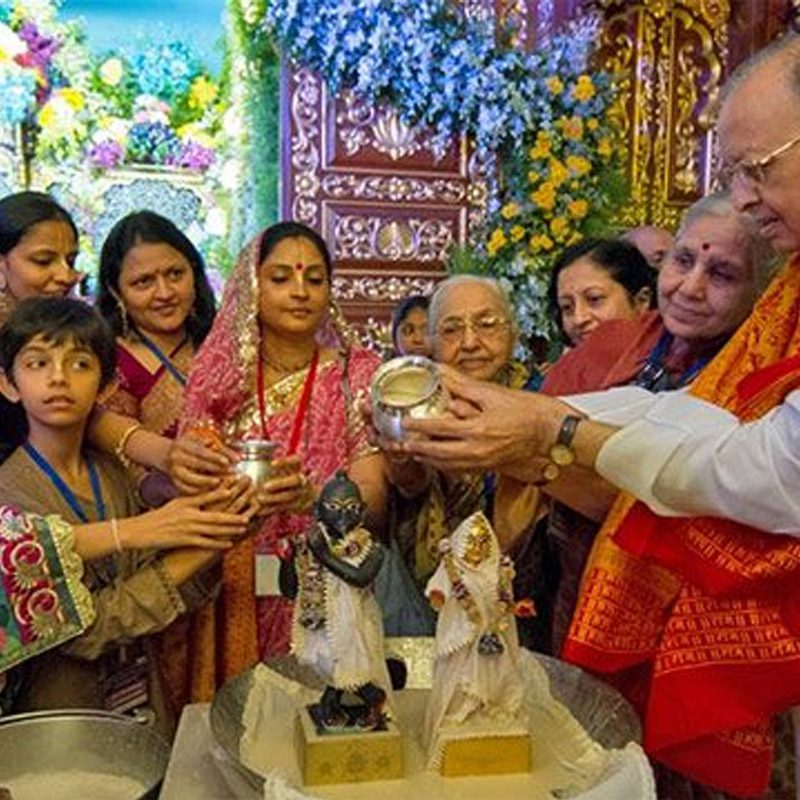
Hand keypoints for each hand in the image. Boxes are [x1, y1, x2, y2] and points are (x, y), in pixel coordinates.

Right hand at [124, 483, 253, 550]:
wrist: (140, 531)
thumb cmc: (160, 516)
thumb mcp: (177, 502)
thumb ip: (195, 498)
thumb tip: (214, 493)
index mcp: (187, 502)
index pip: (210, 495)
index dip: (226, 491)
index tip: (239, 485)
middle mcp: (189, 514)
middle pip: (217, 514)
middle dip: (235, 512)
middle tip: (250, 510)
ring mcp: (187, 528)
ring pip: (214, 529)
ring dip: (231, 528)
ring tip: (244, 526)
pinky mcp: (184, 541)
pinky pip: (205, 543)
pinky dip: (218, 543)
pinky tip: (229, 544)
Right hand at [168, 434, 233, 494]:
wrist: (169, 455)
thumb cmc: (192, 447)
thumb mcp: (205, 443)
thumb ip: (221, 449)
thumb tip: (237, 458)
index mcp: (183, 445)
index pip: (200, 451)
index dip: (214, 457)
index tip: (227, 462)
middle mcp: (176, 458)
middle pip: (196, 464)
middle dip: (214, 469)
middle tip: (229, 473)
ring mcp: (174, 471)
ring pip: (190, 479)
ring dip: (207, 482)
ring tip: (220, 483)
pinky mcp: (175, 483)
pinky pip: (186, 489)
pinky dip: (199, 491)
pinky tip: (211, 491)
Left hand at [253, 456, 314, 515]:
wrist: (307, 496)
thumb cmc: (289, 476)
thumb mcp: (287, 468)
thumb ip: (272, 465)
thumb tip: (244, 458)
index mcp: (298, 468)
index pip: (296, 461)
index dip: (285, 462)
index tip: (272, 464)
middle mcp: (301, 480)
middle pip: (294, 480)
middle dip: (280, 483)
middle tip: (266, 486)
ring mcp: (300, 493)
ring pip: (288, 496)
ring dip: (274, 498)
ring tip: (259, 499)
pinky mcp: (295, 506)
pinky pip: (283, 508)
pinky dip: (271, 509)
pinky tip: (259, 510)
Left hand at [397, 366, 570, 476]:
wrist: (550, 433)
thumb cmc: (526, 411)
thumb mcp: (492, 393)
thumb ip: (462, 385)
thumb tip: (439, 371)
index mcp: (478, 429)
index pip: (440, 429)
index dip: (420, 426)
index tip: (406, 422)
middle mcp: (478, 450)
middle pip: (438, 454)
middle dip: (417, 449)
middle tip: (400, 444)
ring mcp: (483, 462)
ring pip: (447, 465)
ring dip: (428, 459)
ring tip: (412, 452)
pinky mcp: (487, 467)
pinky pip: (459, 469)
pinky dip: (444, 464)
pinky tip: (436, 459)